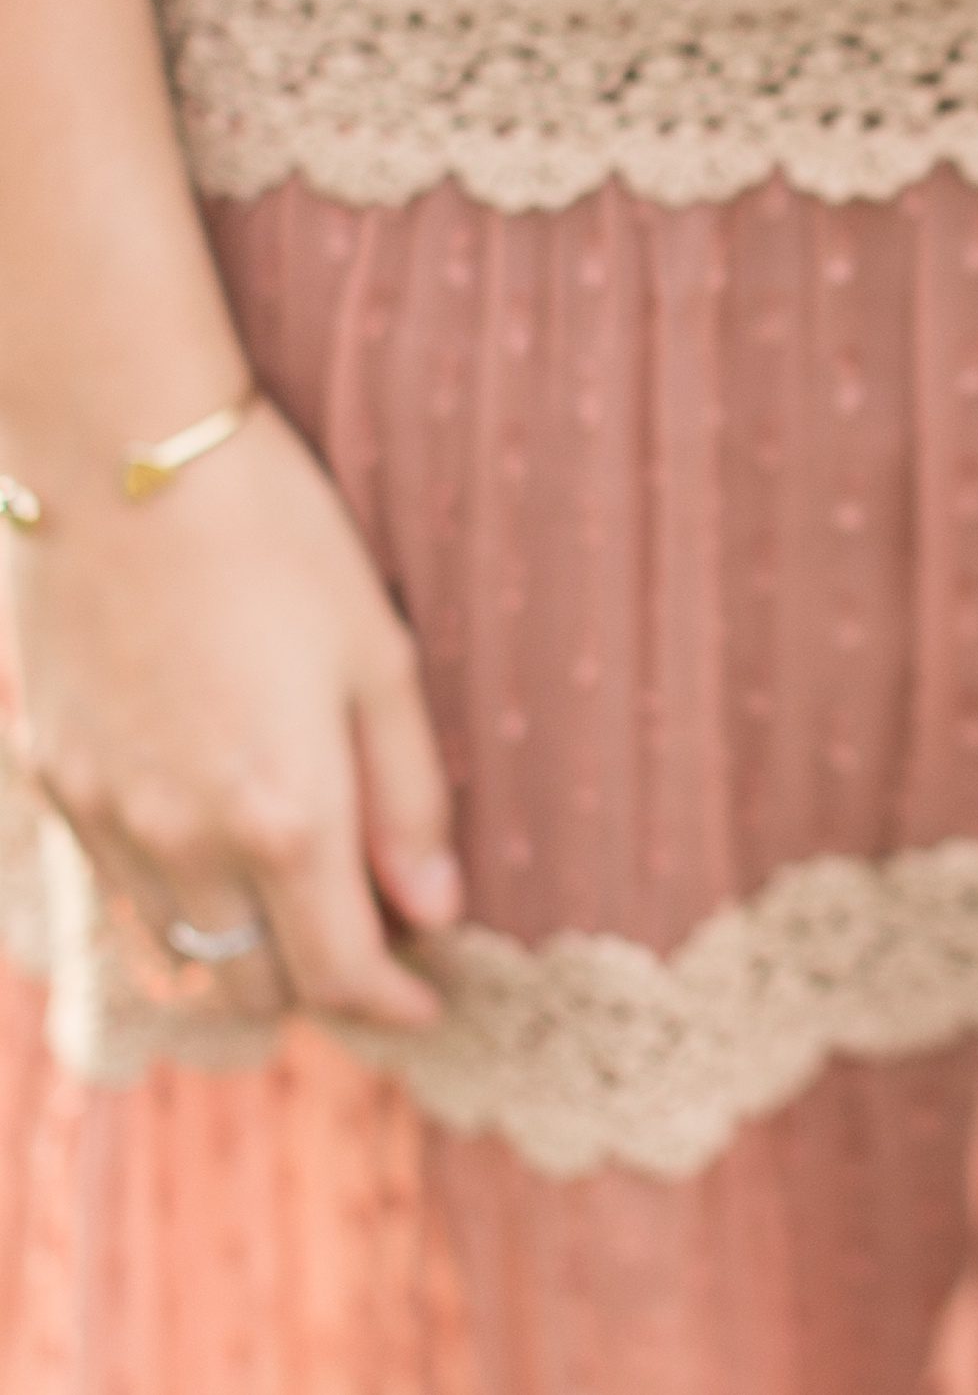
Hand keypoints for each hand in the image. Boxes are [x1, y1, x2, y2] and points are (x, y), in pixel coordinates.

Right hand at [5, 396, 459, 1027]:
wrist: (116, 456)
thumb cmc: (273, 535)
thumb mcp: (378, 652)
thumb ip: (408, 794)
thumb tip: (435, 907)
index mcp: (283, 815)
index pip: (341, 974)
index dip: (392, 1006)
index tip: (427, 1003)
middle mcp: (184, 841)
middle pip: (255, 986)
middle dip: (321, 985)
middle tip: (373, 941)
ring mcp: (107, 817)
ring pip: (180, 949)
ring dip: (244, 951)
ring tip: (298, 902)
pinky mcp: (56, 778)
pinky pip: (120, 887)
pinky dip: (176, 898)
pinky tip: (213, 842)